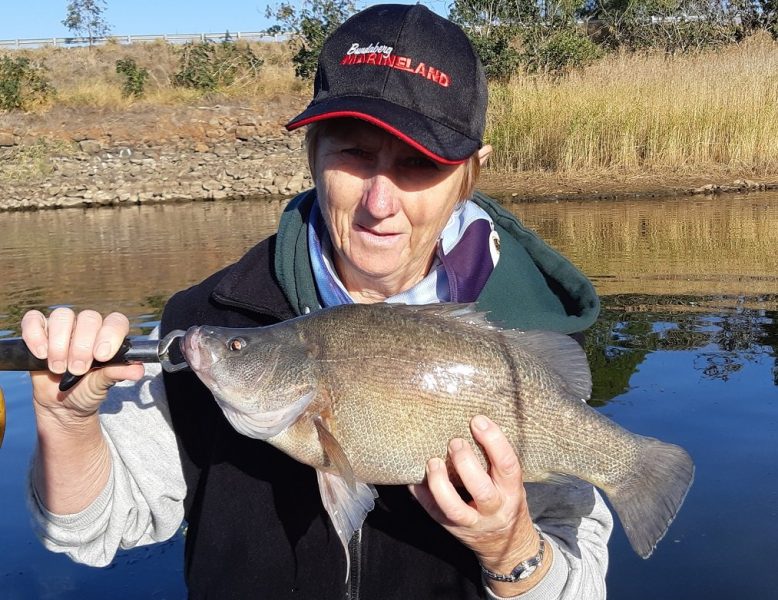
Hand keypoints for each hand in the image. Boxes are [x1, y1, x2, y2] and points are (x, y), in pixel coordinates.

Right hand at [21, 308, 144, 423]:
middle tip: (77, 370)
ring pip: (62, 316)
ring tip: (58, 368)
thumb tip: (138, 370)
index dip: (110, 335)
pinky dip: (35, 335)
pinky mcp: (39, 332)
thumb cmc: (87, 390)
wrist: (62, 405)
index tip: (102, 356)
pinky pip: (34, 320)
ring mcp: (63, 328)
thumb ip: (118, 374)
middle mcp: (87, 328)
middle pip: (88, 318)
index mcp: (109, 336)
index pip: (116, 321)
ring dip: (59, 344)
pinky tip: (41, 354)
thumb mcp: (103, 385)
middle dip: (82, 346)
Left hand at [409, 415, 546, 589]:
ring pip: (455, 508)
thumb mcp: (510, 482)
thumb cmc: (506, 499)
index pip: (507, 465)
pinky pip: (434, 513)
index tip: (477, 420)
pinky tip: (413, 479)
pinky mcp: (453, 529)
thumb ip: (495, 460)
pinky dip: (421, 495)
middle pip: (481, 490)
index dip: (493, 441)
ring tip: (432, 462)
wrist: (506, 544)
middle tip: (454, 441)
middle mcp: (495, 508)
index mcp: (512, 491)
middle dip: (465, 463)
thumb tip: (472, 422)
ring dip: (440, 484)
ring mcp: (473, 522)